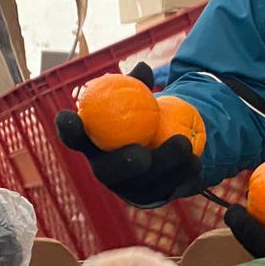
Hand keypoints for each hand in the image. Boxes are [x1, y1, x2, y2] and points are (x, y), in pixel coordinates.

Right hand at [56, 63, 202, 206]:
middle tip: (141, 155)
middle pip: (108, 172)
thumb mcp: (139, 101)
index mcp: (93, 145)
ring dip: (165, 165)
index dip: (68, 130)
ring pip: (144, 183)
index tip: (69, 115)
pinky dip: (183, 174)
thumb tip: (142, 68)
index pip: (74, 138)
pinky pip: (168, 188)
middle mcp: (105, 170)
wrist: (162, 147)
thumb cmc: (141, 117)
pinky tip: (196, 162)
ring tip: (185, 144)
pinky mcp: (153, 196)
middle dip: (122, 164)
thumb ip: (137, 87)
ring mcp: (129, 188)